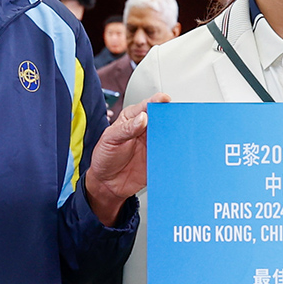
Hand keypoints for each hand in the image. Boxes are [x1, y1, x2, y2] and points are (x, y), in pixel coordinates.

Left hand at [86, 93, 168, 224]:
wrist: (107, 184)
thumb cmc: (105, 158)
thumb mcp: (110, 140)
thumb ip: (126, 129)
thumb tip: (142, 118)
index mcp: (132, 119)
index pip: (146, 106)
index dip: (156, 101)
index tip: (164, 99)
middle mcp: (145, 129)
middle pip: (162, 118)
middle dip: (170, 116)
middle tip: (173, 119)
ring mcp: (153, 144)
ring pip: (169, 135)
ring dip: (175, 134)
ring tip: (177, 135)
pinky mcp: (159, 158)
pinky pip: (169, 153)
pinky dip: (175, 152)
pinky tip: (175, 151)